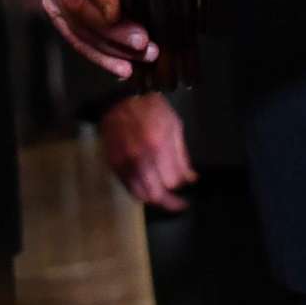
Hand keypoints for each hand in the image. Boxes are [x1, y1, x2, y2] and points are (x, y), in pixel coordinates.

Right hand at [39, 0, 156, 76]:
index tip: (119, 13)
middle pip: (76, 0)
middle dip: (111, 29)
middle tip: (144, 44)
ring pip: (74, 23)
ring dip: (109, 47)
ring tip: (141, 59)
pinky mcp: (55, 3)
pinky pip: (72, 34)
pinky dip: (98, 54)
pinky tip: (121, 69)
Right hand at [98, 93, 197, 211]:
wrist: (118, 100)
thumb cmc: (150, 108)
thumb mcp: (174, 124)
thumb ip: (182, 154)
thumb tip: (191, 178)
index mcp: (158, 145)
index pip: (172, 180)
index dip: (183, 186)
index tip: (189, 184)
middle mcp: (141, 159)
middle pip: (156, 194)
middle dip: (171, 202)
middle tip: (180, 203)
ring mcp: (125, 164)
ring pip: (141, 195)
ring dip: (155, 199)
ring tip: (165, 197)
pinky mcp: (114, 166)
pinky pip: (129, 188)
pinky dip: (141, 193)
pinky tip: (150, 188)